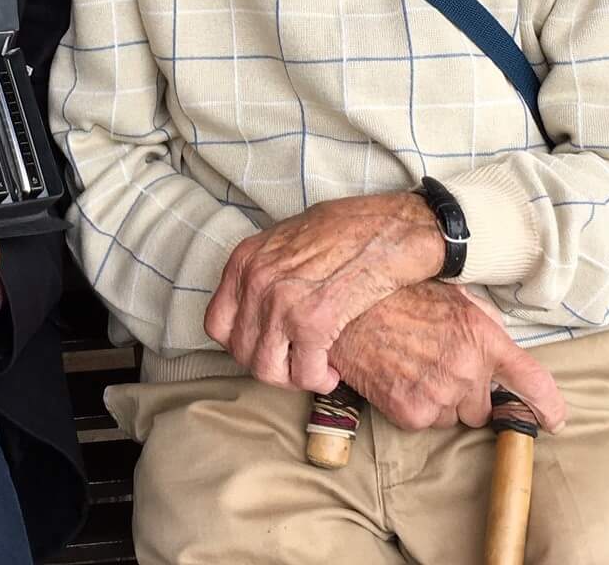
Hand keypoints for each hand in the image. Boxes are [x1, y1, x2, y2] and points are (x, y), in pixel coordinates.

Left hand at [204, 192, 447, 393]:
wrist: (390, 228)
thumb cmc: (349, 228)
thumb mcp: (290, 238)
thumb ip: (268, 269)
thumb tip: (260, 301)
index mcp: (245, 259)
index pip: (217, 324)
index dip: (241, 345)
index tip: (267, 347)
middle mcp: (255, 280)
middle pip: (241, 351)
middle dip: (271, 366)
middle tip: (297, 365)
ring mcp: (281, 301)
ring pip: (267, 369)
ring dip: (293, 378)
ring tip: (315, 371)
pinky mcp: (314, 321)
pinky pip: (304, 373)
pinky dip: (318, 380)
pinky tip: (333, 373)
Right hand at [329, 281, 565, 432]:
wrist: (345, 310)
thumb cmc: (398, 295)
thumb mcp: (451, 295)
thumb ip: (483, 323)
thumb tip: (501, 351)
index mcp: (482, 335)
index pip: (532, 380)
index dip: (548, 406)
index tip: (554, 420)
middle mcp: (466, 368)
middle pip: (483, 408)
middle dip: (466, 394)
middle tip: (438, 365)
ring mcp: (439, 393)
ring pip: (452, 417)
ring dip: (439, 401)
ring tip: (412, 366)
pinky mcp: (411, 412)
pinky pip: (426, 423)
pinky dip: (414, 407)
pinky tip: (398, 377)